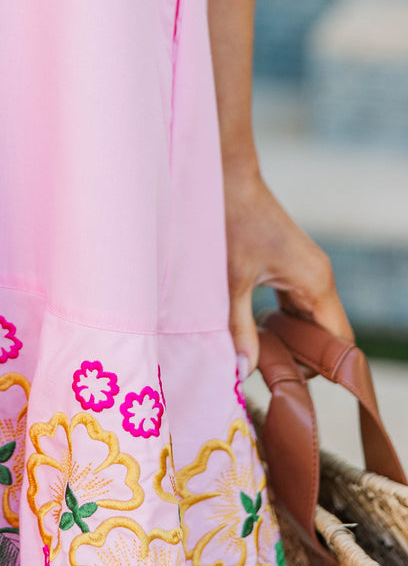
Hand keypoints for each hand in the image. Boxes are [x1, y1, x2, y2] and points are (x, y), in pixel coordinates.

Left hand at [223, 158, 353, 376]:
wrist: (227, 179)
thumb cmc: (230, 223)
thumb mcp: (231, 283)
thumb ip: (238, 329)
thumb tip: (244, 370)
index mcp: (315, 283)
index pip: (340, 340)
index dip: (325, 368)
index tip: (294, 386)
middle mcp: (320, 278)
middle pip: (328, 334)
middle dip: (306, 359)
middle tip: (270, 377)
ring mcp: (308, 273)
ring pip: (312, 321)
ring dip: (293, 342)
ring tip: (262, 361)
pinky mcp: (293, 268)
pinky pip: (298, 307)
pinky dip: (284, 324)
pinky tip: (258, 335)